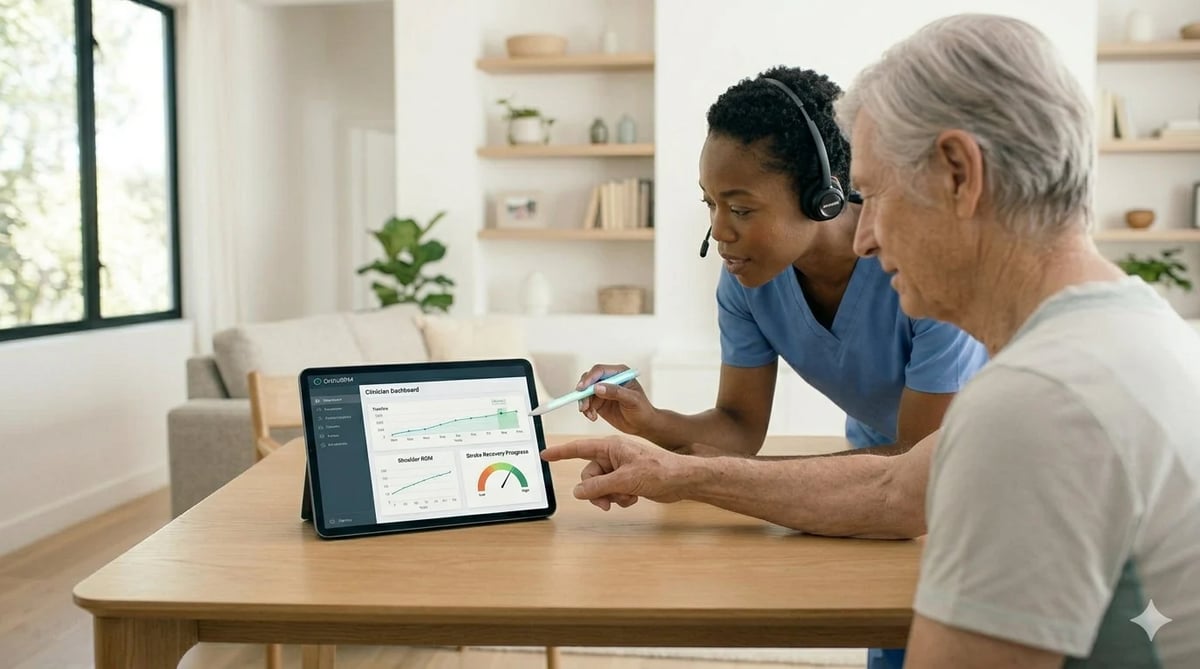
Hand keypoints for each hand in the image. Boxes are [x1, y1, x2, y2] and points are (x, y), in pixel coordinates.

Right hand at [541, 435, 689, 509]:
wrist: (682, 480)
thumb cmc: (659, 471)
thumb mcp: (624, 480)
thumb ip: (598, 486)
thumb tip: (578, 491)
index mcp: (611, 447)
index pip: (579, 448)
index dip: (560, 453)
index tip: (545, 455)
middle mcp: (614, 456)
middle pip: (589, 475)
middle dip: (596, 491)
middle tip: (606, 502)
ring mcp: (621, 468)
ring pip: (600, 486)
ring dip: (610, 496)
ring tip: (626, 498)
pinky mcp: (628, 479)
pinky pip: (612, 491)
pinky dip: (620, 497)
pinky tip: (634, 498)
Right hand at [575, 363, 657, 435]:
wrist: (643, 425)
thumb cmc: (642, 410)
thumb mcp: (632, 400)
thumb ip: (616, 392)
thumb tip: (597, 387)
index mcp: (619, 373)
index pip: (600, 371)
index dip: (589, 378)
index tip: (582, 389)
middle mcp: (610, 379)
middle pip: (589, 379)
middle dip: (583, 392)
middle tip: (583, 405)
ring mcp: (603, 391)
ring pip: (585, 392)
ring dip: (584, 403)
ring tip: (590, 414)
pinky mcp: (599, 402)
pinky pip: (587, 403)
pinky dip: (586, 410)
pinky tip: (593, 417)